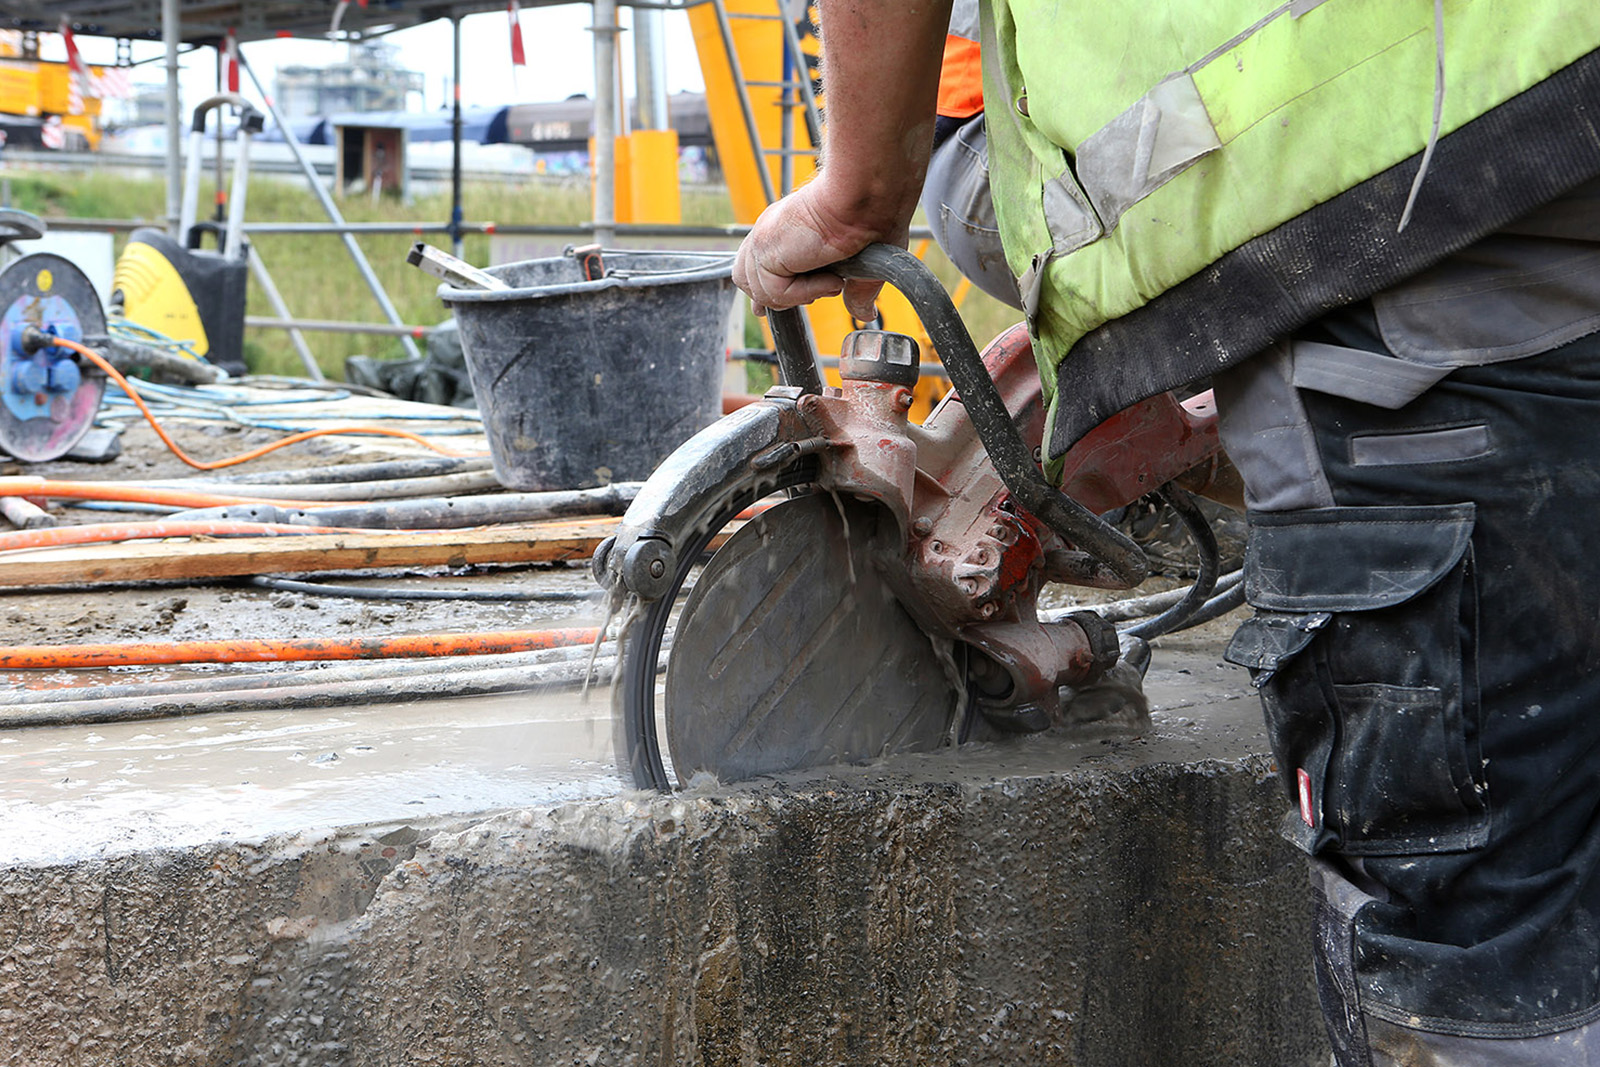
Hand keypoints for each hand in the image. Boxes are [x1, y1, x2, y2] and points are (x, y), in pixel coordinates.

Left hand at [733, 176, 907, 320]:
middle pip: (748, 281)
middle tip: (821, 287)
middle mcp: (770, 233)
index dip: (764, 291)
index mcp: (786, 229)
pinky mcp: (765, 250)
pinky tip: (829, 278)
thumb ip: (855, 290)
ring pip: (761, 293)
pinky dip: (804, 293)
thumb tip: (865, 314)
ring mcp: (764, 240)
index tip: (771, 308)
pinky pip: (775, 293)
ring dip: (799, 296)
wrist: (865, 198)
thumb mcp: (860, 262)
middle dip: (780, 298)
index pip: (757, 267)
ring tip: (831, 280)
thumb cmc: (872, 215)